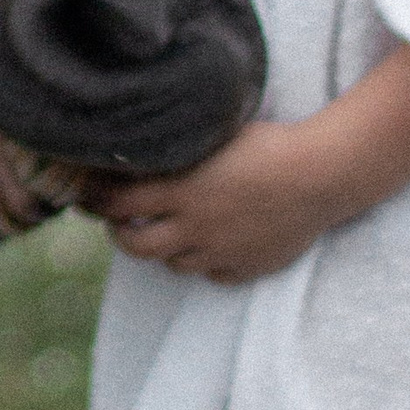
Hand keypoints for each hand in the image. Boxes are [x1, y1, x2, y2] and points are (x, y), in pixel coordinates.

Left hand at [82, 117, 337, 283]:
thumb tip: (142, 148)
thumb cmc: (270, 144)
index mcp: (182, 191)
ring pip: (173, 263)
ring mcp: (220, 252)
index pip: (118, 203)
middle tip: (119, 220)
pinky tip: (211, 243)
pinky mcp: (246, 267)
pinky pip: (213, 274)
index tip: (87, 194)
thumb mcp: (214, 136)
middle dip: (120, 233)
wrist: (322, 175)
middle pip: (137, 245)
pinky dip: (205, 262)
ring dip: (164, 248)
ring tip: (168, 229)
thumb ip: (178, 150)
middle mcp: (194, 228)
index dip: (96, 200)